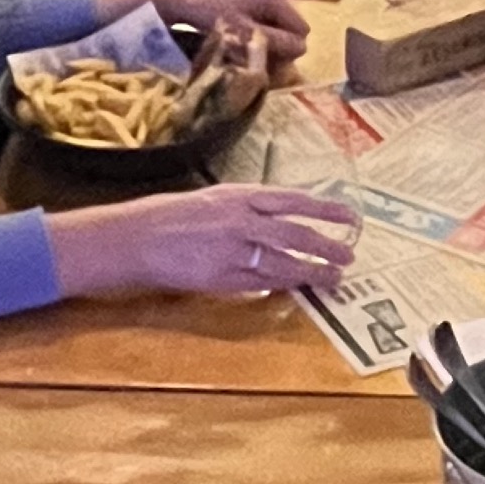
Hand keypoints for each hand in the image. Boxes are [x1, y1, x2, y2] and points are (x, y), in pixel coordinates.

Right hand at [51, 185, 359, 302]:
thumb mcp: (209, 200)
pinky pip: (264, 283)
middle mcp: (241, 219)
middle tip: (350, 254)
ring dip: (314, 270)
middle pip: (297, 233)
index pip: (293, 200)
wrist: (135, 238)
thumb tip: (274, 219)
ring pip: (286, 261)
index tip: (350, 216)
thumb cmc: (167, 216)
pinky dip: (285, 285)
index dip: (325, 208)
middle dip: (327, 244)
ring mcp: (234, 250)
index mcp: (238, 195)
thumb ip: (242, 209)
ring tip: (335, 277)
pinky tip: (300, 288)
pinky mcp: (224, 277)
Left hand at [156, 0, 312, 63]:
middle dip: (280, 44)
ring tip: (246, 43)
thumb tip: (302, 48)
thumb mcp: (246, 34)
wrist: (187, 1)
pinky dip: (264, 31)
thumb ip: (276, 42)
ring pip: (285, 27)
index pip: (302, 31)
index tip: (264, 54)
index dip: (287, 48)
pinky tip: (245, 34)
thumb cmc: (213, 17)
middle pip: (295, 29)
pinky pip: (274, 21)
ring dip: (271, 40)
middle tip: (254, 52)